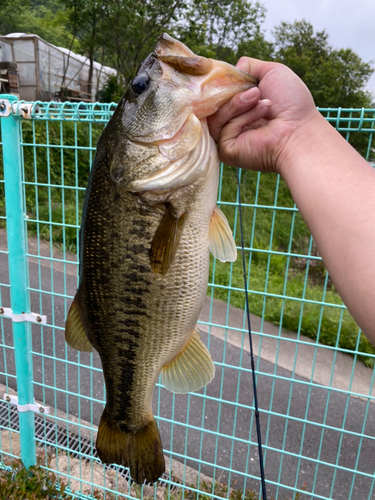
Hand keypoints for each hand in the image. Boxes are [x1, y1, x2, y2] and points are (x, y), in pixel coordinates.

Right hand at [208, 58, 320, 173]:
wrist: (299, 130)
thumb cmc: (291, 103)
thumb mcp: (271, 72)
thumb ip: (248, 66)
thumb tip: (229, 71)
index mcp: (241, 106)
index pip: (218, 92)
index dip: (223, 83)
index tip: (236, 78)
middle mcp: (232, 122)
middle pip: (212, 102)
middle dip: (233, 92)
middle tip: (256, 92)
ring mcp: (227, 138)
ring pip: (216, 114)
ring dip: (238, 103)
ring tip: (262, 101)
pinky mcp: (225, 151)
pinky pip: (222, 128)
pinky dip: (242, 118)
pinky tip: (261, 116)